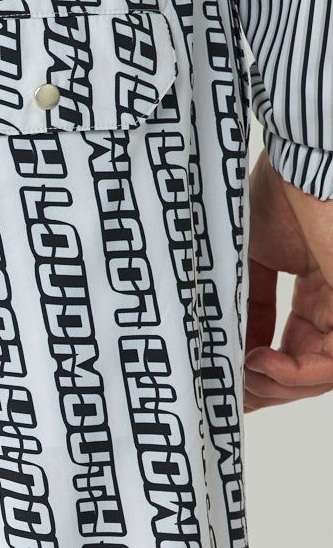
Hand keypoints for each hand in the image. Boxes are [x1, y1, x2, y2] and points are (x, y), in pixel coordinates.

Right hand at [246, 149, 332, 411]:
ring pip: (322, 373)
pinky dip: (295, 374)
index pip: (298, 347)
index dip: (262, 372)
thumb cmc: (282, 188)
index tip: (226, 382)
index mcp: (321, 284)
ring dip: (276, 385)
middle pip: (309, 368)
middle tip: (231, 390)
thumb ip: (248, 305)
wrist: (303, 156)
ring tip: (243, 375)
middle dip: (266, 388)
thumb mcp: (253, 257)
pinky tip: (260, 362)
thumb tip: (233, 349)